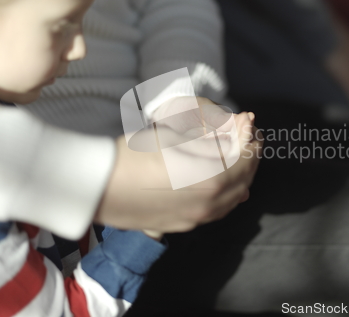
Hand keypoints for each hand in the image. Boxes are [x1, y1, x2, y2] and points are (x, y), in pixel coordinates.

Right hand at [94, 106, 261, 234]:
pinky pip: (216, 210)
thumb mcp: (177, 137)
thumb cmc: (135, 155)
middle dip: (248, 156)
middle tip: (246, 138)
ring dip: (239, 176)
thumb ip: (213, 136)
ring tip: (235, 156)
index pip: (246, 158)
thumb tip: (238, 129)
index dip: (250, 138)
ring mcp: (196, 219)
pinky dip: (225, 193)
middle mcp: (209, 205)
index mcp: (212, 180)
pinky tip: (219, 181)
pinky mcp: (182, 224)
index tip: (249, 123)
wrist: (98, 186)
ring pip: (232, 199)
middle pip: (244, 180)